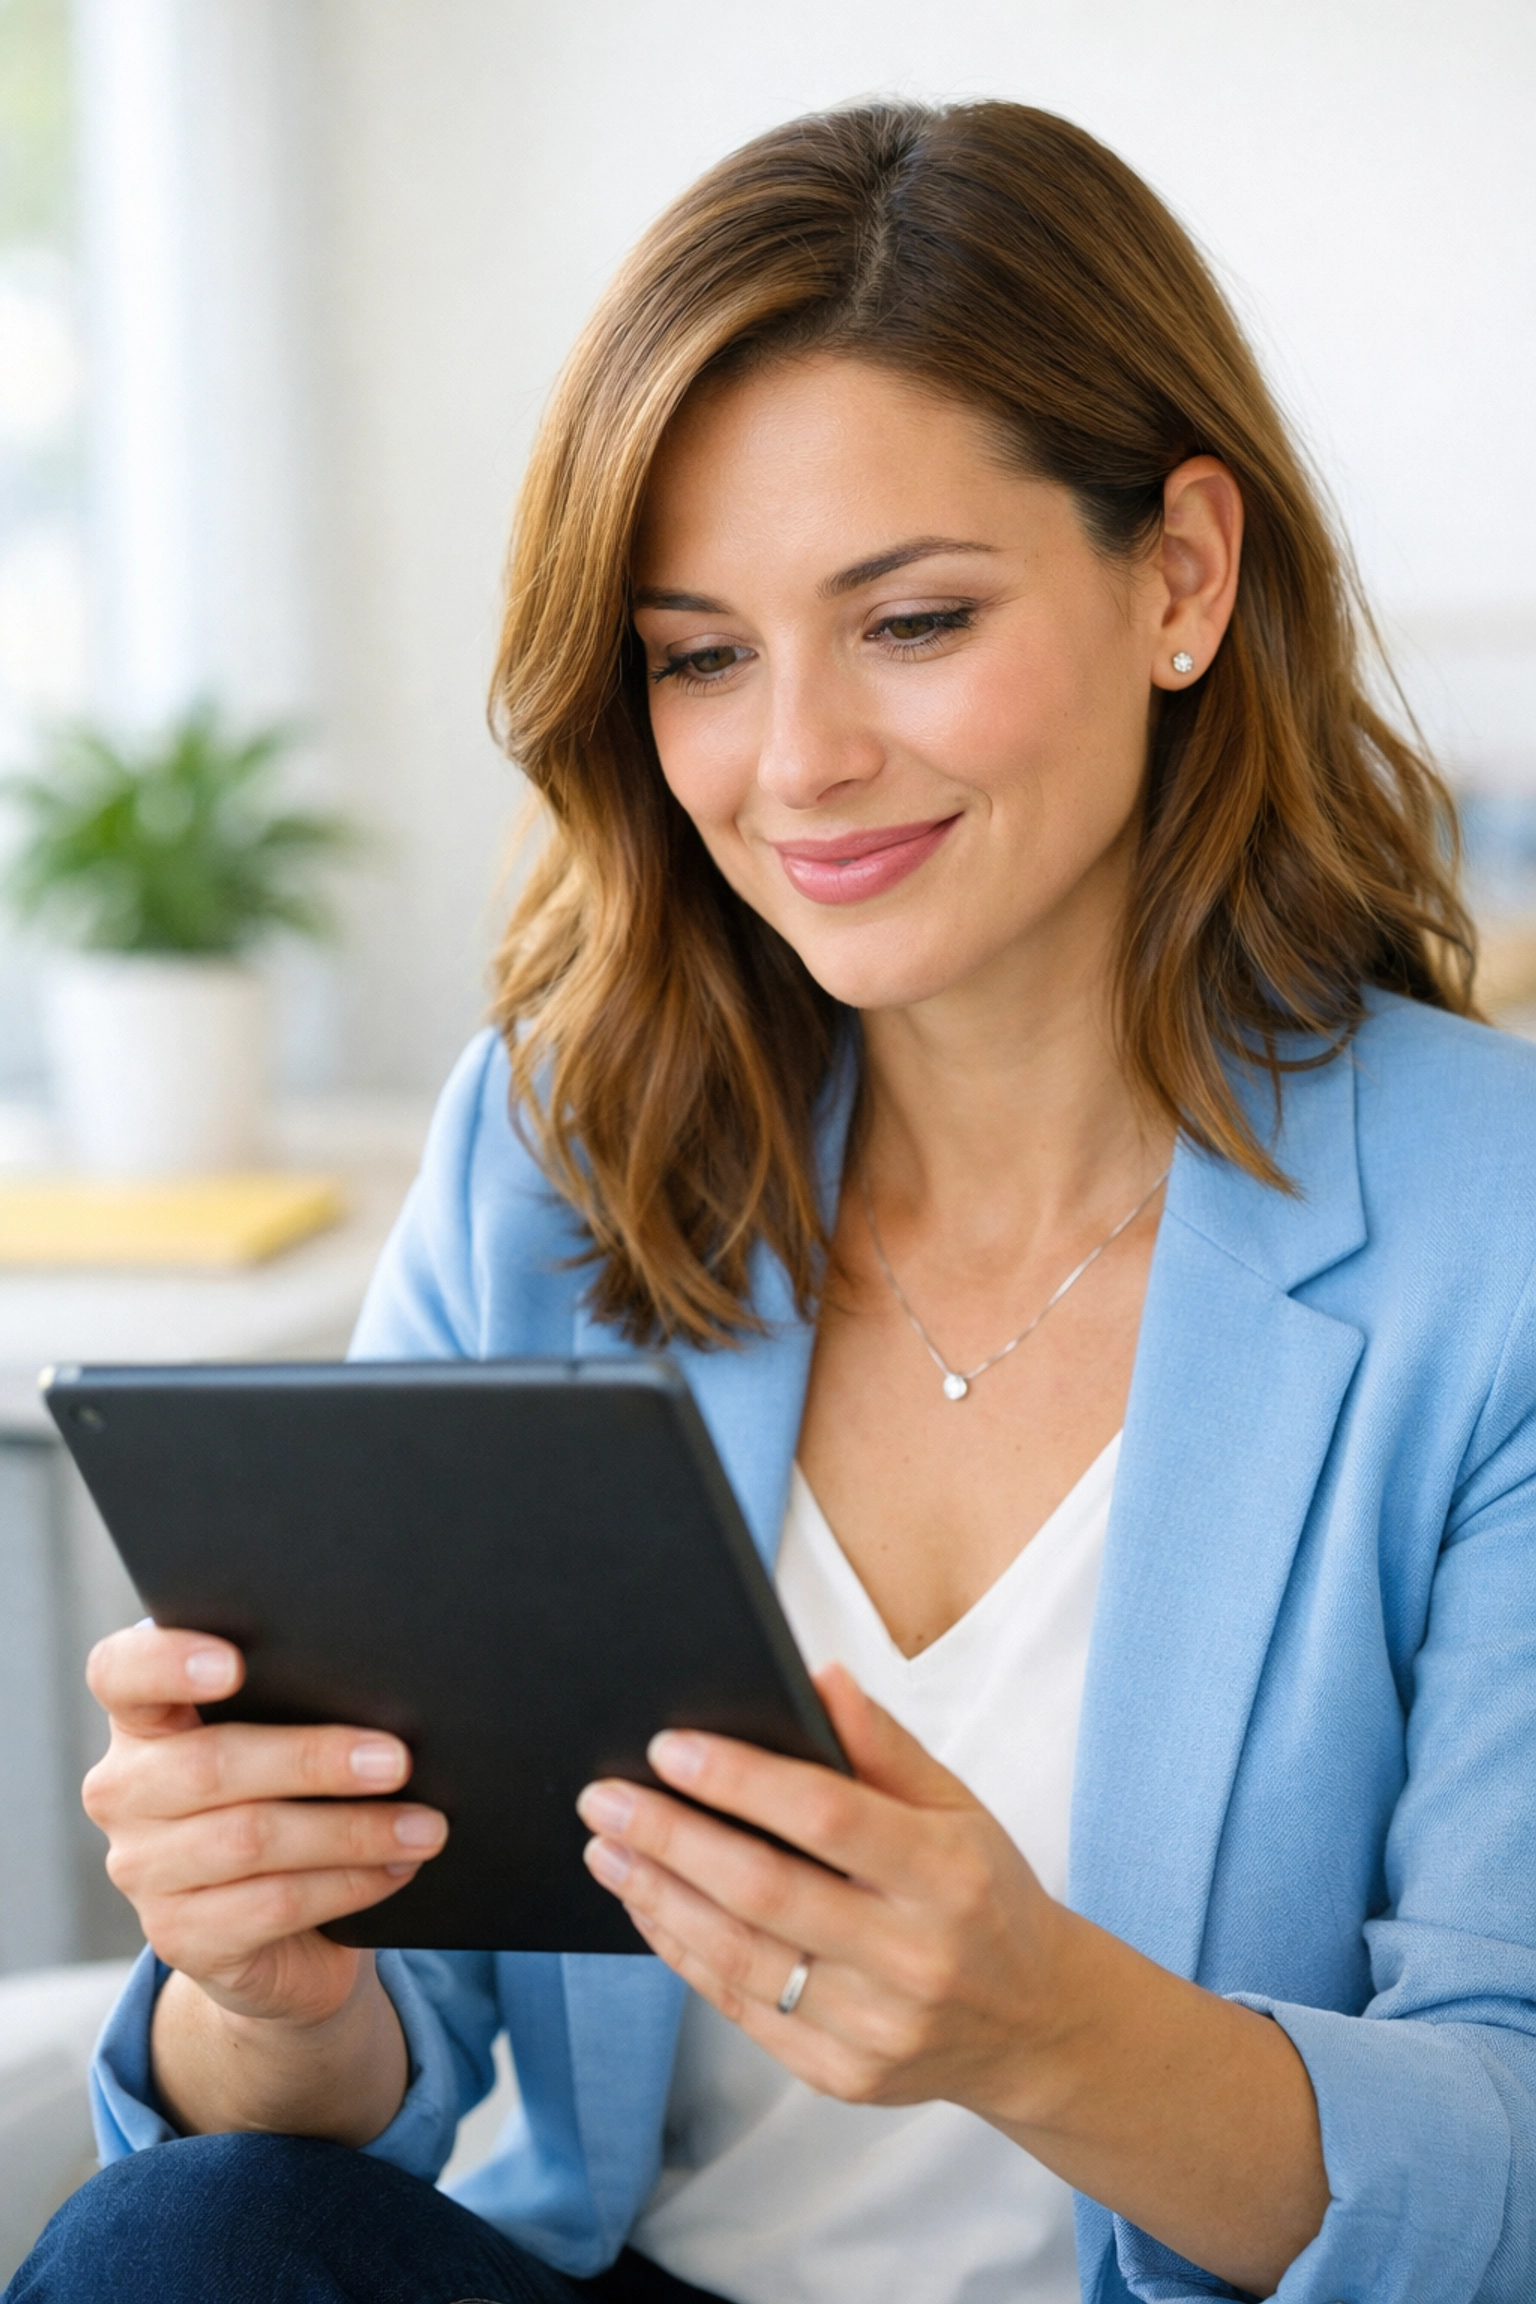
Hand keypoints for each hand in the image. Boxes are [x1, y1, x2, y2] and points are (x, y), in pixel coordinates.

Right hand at [84, 1620, 448, 2029]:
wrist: (280, 1927)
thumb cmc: (288, 1795)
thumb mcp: (283, 1738)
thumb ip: (299, 1702)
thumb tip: (385, 1691)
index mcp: (143, 1719)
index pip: (121, 1674)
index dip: (168, 1663)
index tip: (234, 1663)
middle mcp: (125, 1791)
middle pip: (209, 1764)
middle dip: (315, 1760)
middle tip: (398, 1760)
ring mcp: (143, 1871)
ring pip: (251, 1840)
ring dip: (352, 1831)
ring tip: (424, 1826)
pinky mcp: (180, 1937)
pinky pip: (273, 1905)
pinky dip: (347, 1884)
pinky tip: (395, 1869)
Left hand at [575, 1663, 1063, 2120]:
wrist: (1037, 2024)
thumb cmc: (985, 1894)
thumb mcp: (960, 1806)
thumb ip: (886, 1745)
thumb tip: (818, 1677)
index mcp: (948, 1874)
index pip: (827, 1817)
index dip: (741, 1780)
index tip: (668, 1746)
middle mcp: (914, 1957)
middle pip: (765, 1892)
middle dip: (671, 1838)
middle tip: (604, 1797)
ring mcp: (877, 2028)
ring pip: (740, 1958)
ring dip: (658, 1897)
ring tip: (607, 1849)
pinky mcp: (844, 2076)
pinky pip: (743, 2010)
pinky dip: (684, 1953)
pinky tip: (650, 1907)